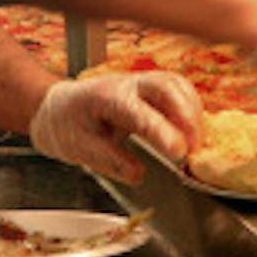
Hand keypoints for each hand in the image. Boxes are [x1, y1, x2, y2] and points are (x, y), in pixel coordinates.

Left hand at [28, 72, 204, 183]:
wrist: (60, 107)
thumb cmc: (68, 125)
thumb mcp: (79, 148)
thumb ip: (109, 161)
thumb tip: (138, 174)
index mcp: (105, 98)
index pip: (139, 112)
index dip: (162, 131)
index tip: (178, 152)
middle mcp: (127, 84)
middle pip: (166, 86)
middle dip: (186, 116)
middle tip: (194, 148)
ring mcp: (141, 82)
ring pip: (177, 85)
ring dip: (193, 112)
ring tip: (197, 143)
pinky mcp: (151, 88)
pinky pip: (179, 90)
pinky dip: (192, 110)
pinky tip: (193, 132)